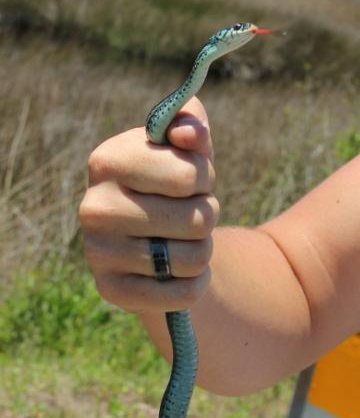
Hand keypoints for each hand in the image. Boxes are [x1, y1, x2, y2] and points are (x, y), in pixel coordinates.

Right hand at [79, 97, 217, 312]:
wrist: (149, 240)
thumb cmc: (171, 185)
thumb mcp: (185, 149)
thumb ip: (191, 124)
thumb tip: (189, 134)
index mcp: (107, 161)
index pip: (188, 175)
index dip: (204, 178)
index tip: (192, 180)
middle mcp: (94, 207)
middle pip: (197, 219)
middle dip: (206, 216)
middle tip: (188, 213)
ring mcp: (98, 253)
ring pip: (195, 258)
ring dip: (202, 250)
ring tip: (182, 241)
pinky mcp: (112, 290)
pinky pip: (185, 293)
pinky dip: (196, 283)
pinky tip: (178, 271)